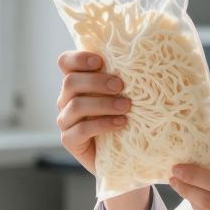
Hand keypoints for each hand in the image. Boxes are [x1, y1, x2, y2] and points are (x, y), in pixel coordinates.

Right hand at [55, 50, 129, 175]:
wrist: (123, 153)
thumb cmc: (126, 117)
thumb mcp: (123, 93)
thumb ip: (123, 77)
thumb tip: (144, 56)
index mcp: (77, 82)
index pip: (66, 62)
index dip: (78, 58)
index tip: (101, 61)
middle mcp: (66, 99)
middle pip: (70, 82)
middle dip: (97, 81)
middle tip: (120, 86)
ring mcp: (65, 120)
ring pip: (76, 105)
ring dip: (103, 104)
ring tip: (126, 106)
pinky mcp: (69, 140)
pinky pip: (80, 130)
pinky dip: (102, 124)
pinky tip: (121, 123)